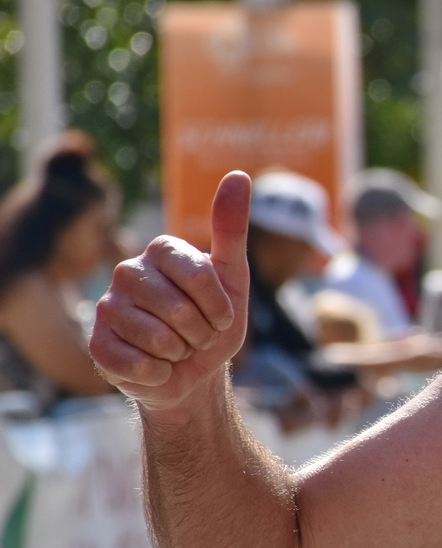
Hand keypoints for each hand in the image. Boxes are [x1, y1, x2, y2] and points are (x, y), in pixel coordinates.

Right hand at [90, 172, 251, 412]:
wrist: (194, 371)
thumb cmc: (214, 321)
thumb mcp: (233, 277)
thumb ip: (231, 229)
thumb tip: (238, 175)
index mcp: (161, 252)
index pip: (197, 275)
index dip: (218, 305)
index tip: (223, 316)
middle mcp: (127, 272)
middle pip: (178, 309)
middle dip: (202, 332)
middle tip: (199, 335)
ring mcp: (107, 307)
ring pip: (158, 338)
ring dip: (181, 353)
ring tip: (178, 349)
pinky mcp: (97, 344)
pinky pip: (136, 363)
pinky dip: (159, 372)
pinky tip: (157, 367)